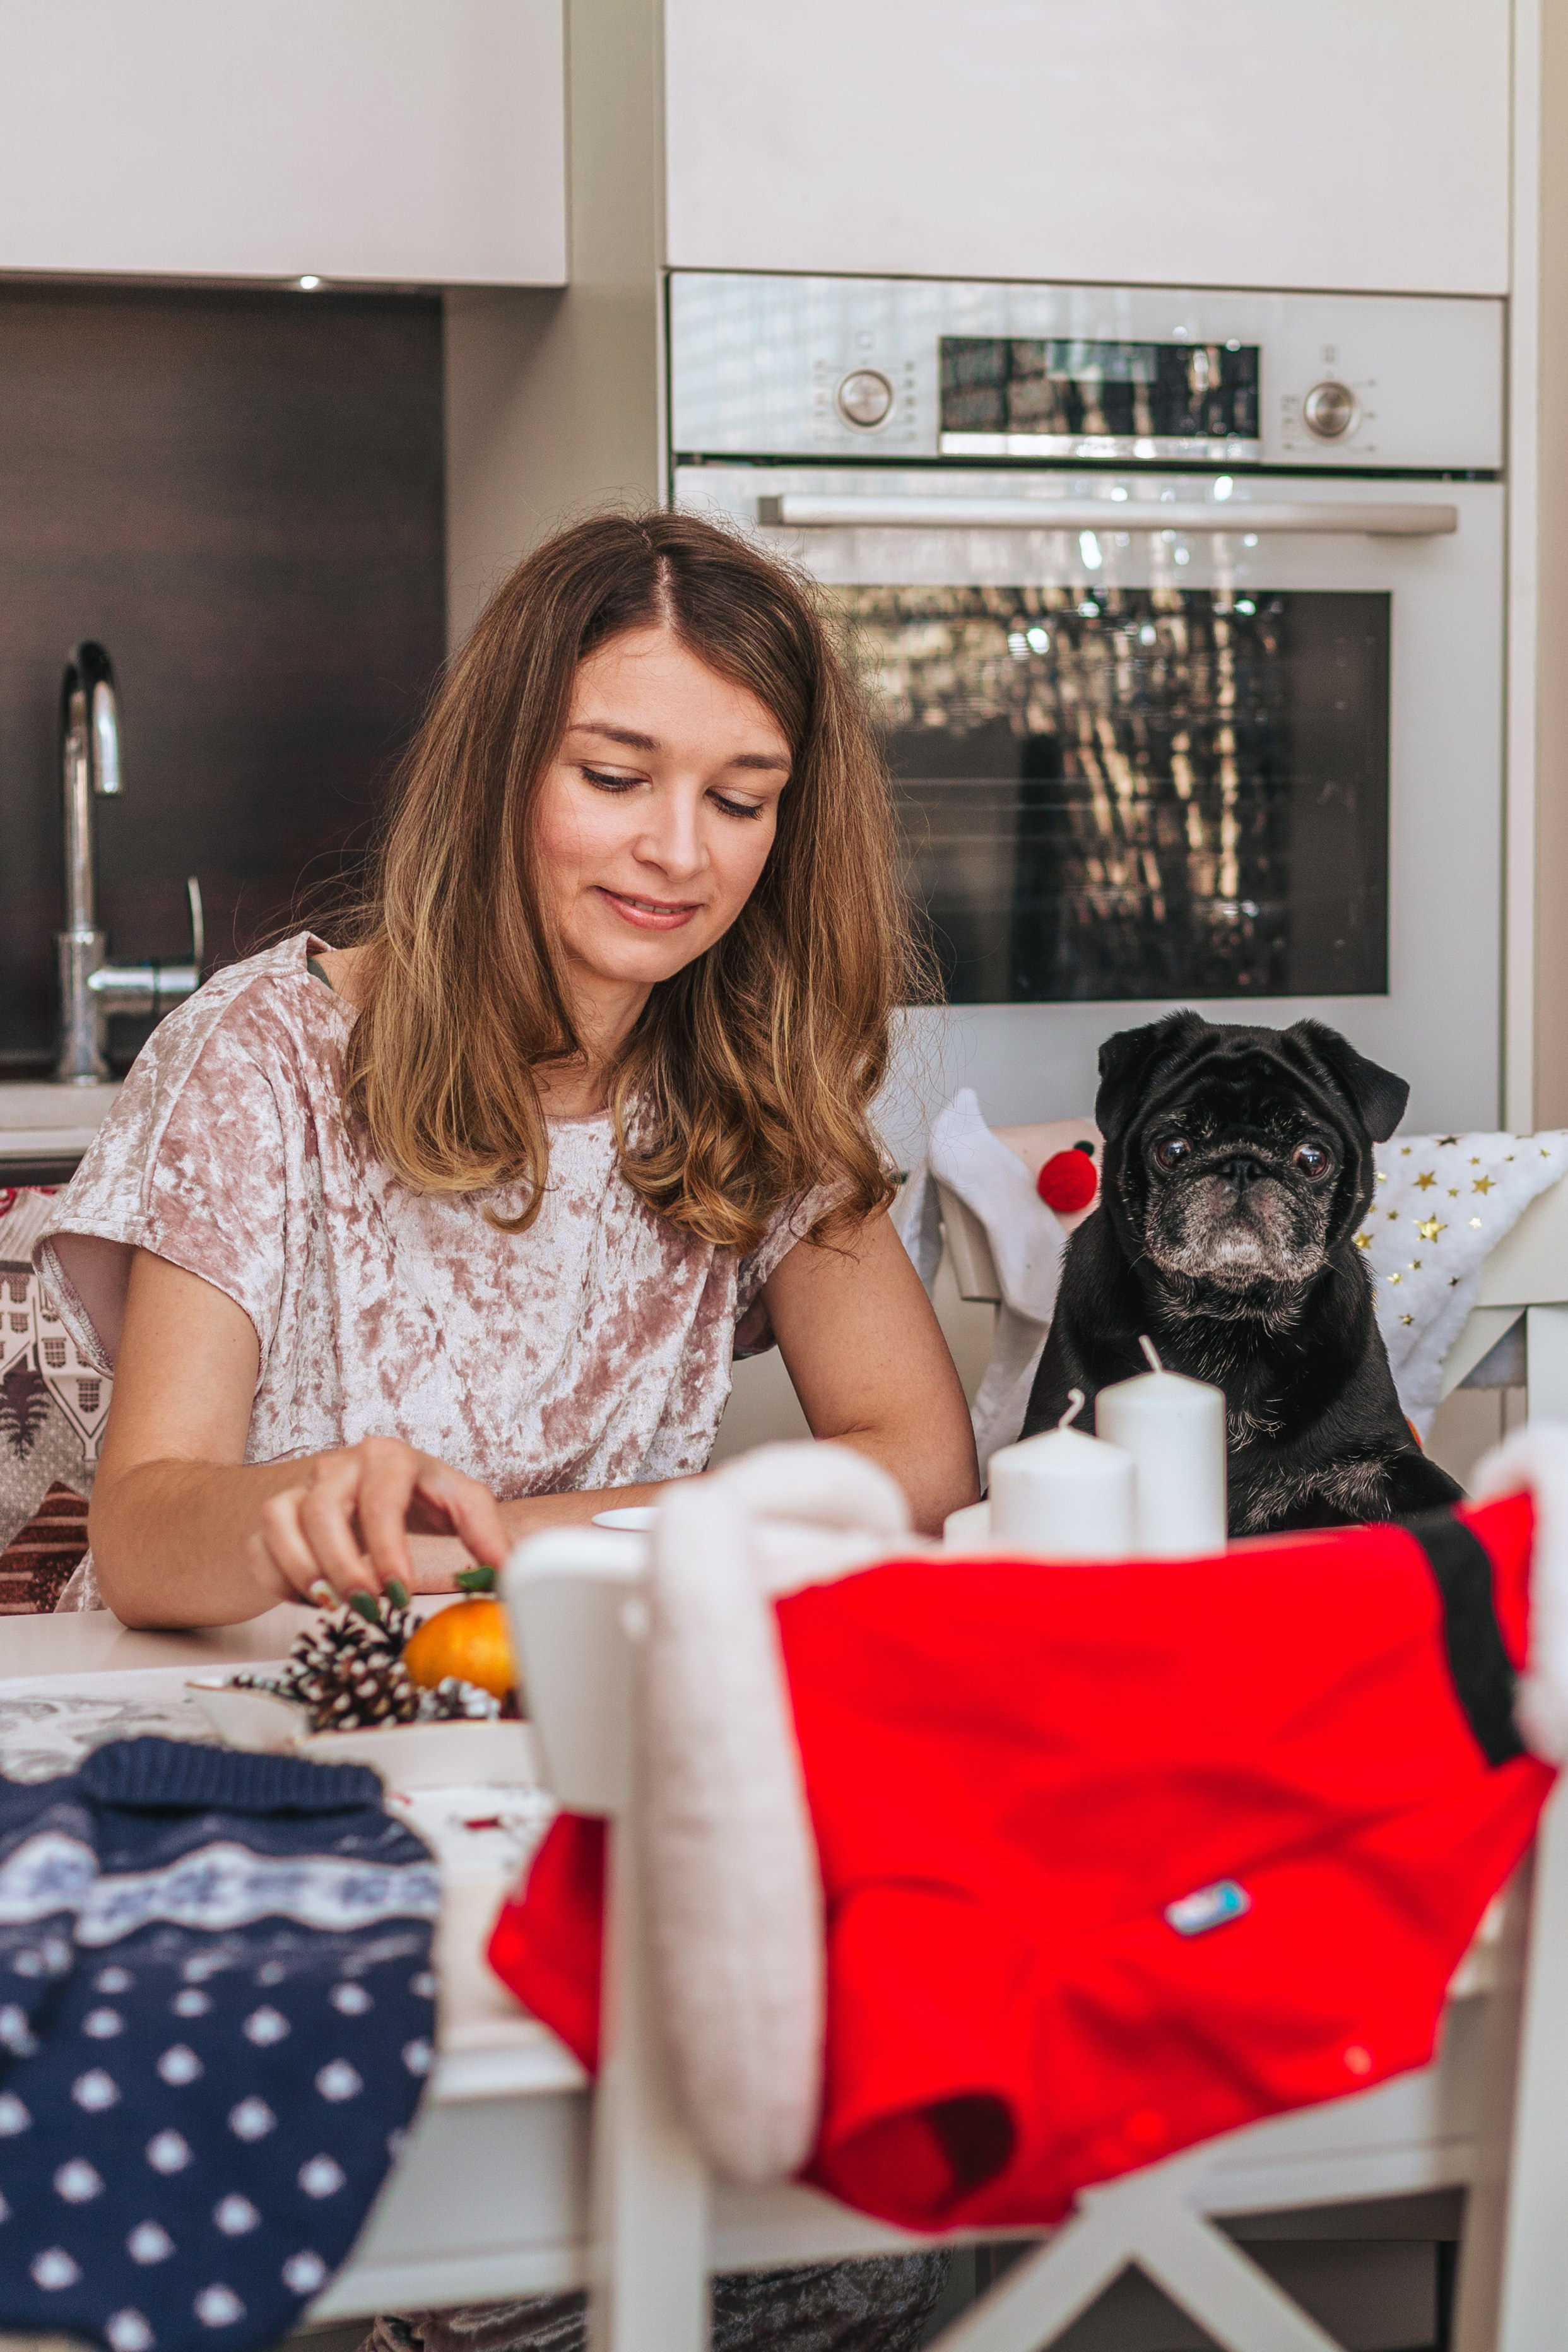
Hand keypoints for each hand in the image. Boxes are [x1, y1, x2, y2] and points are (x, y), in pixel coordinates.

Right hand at [251, 1436, 508, 1604]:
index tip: (403, 1589)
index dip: (392, 1546)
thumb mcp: (456, 1507)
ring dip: (309, 1572)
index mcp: (393, 1460)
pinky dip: (281, 1581)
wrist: (354, 1493)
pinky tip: (312, 1600)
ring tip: (338, 1606)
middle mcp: (343, 1465)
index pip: (387, 1496)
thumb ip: (485, 1535)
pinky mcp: (272, 1514)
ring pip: (285, 1522)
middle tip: (371, 1607)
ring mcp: (302, 1486)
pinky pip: (261, 1547)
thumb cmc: (412, 1502)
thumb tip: (511, 1572)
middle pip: (326, 1508)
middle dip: (347, 1565)